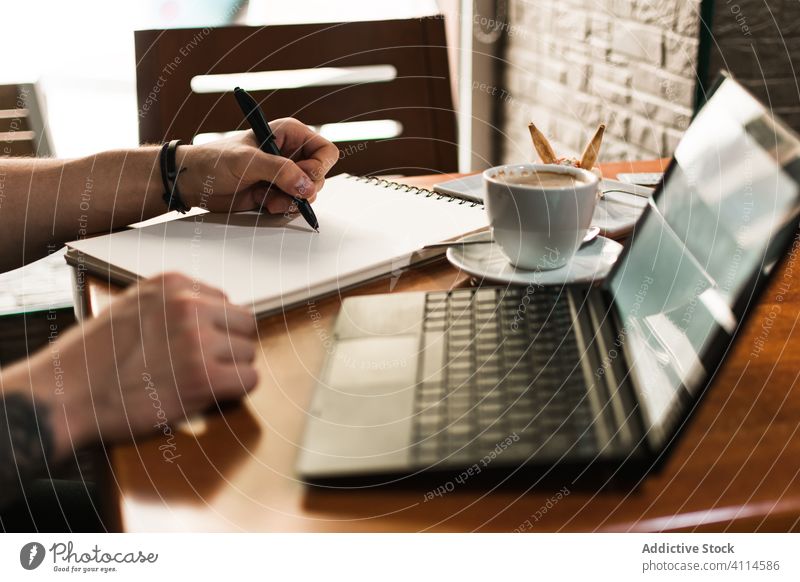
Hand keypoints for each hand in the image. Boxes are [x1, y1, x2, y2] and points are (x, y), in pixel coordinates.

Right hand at [5, 273, 257, 458]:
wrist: (64, 395)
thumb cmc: (92, 359)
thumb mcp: (132, 308)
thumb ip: (170, 305)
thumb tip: (211, 312)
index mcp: (173, 284)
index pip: (225, 302)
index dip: (216, 329)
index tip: (200, 346)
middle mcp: (189, 305)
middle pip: (245, 323)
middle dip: (231, 346)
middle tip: (207, 367)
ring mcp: (198, 339)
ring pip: (249, 352)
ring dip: (231, 370)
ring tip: (199, 382)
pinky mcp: (204, 376)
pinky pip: (250, 380)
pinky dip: (236, 392)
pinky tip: (211, 396)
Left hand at [176, 118, 339, 214]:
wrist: (193, 183)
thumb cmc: (214, 161)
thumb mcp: (247, 161)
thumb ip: (280, 171)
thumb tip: (307, 186)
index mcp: (290, 134)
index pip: (325, 151)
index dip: (318, 168)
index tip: (302, 177)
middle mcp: (291, 153)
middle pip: (320, 175)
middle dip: (304, 188)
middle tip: (283, 190)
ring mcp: (285, 175)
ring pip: (309, 193)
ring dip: (292, 200)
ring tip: (269, 197)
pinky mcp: (277, 192)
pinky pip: (294, 204)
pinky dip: (283, 208)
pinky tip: (265, 203)